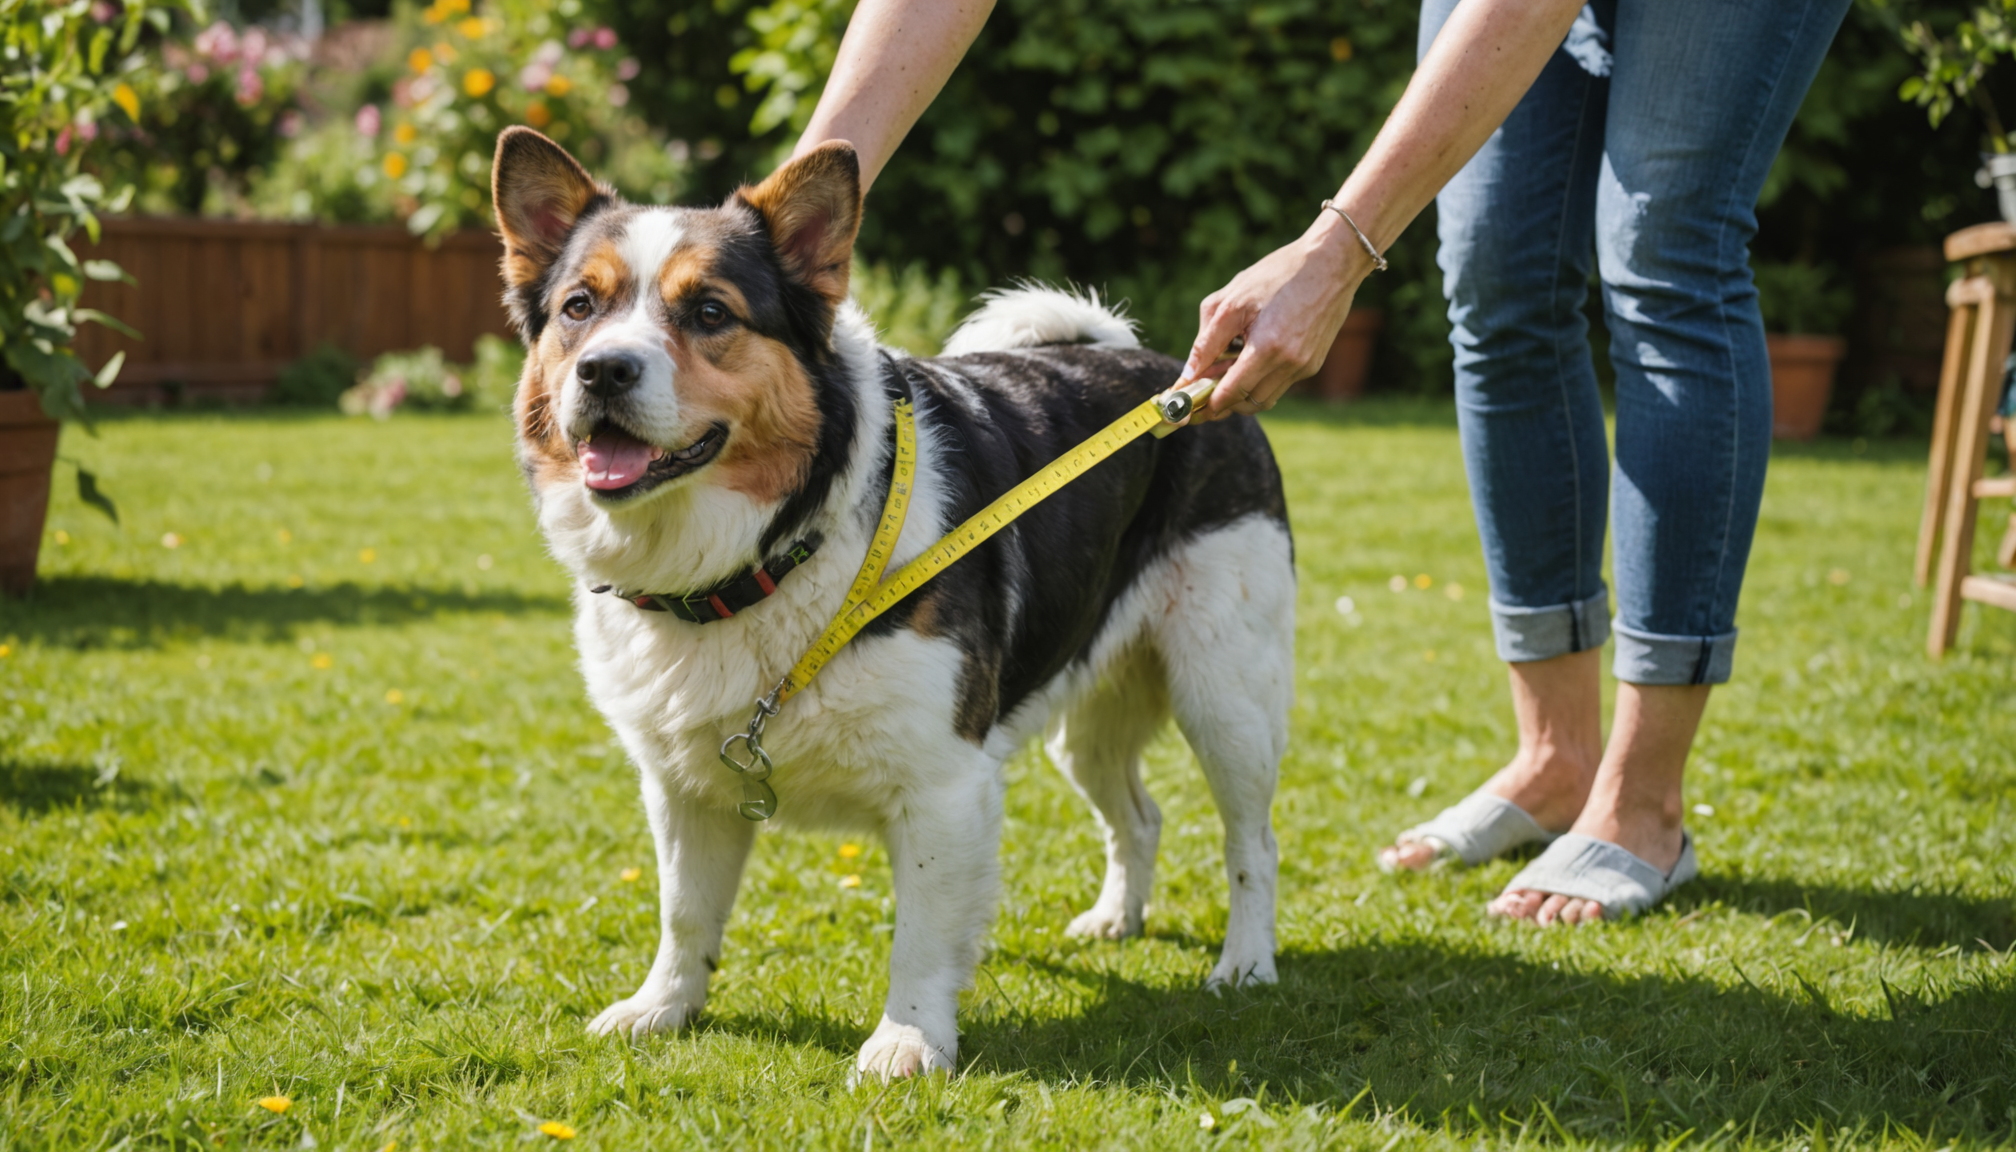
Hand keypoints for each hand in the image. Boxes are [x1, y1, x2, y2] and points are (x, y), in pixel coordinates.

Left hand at [1180, 214, 1372, 419]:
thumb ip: (1206, 342)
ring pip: (1264, 399)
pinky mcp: (1313, 364)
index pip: (1231, 394)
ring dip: (1241, 396)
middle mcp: (1289, 364)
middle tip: (1200, 396)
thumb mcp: (1232, 301)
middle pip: (1247, 404)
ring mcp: (1304, 367)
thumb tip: (1189, 374)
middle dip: (1221, 405)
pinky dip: (1259, 382)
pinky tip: (1248, 362)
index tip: (1187, 409)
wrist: (1331, 262)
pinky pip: (1280, 385)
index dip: (1206, 405)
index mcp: (1267, 348)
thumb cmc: (1278, 274)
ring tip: (1222, 377)